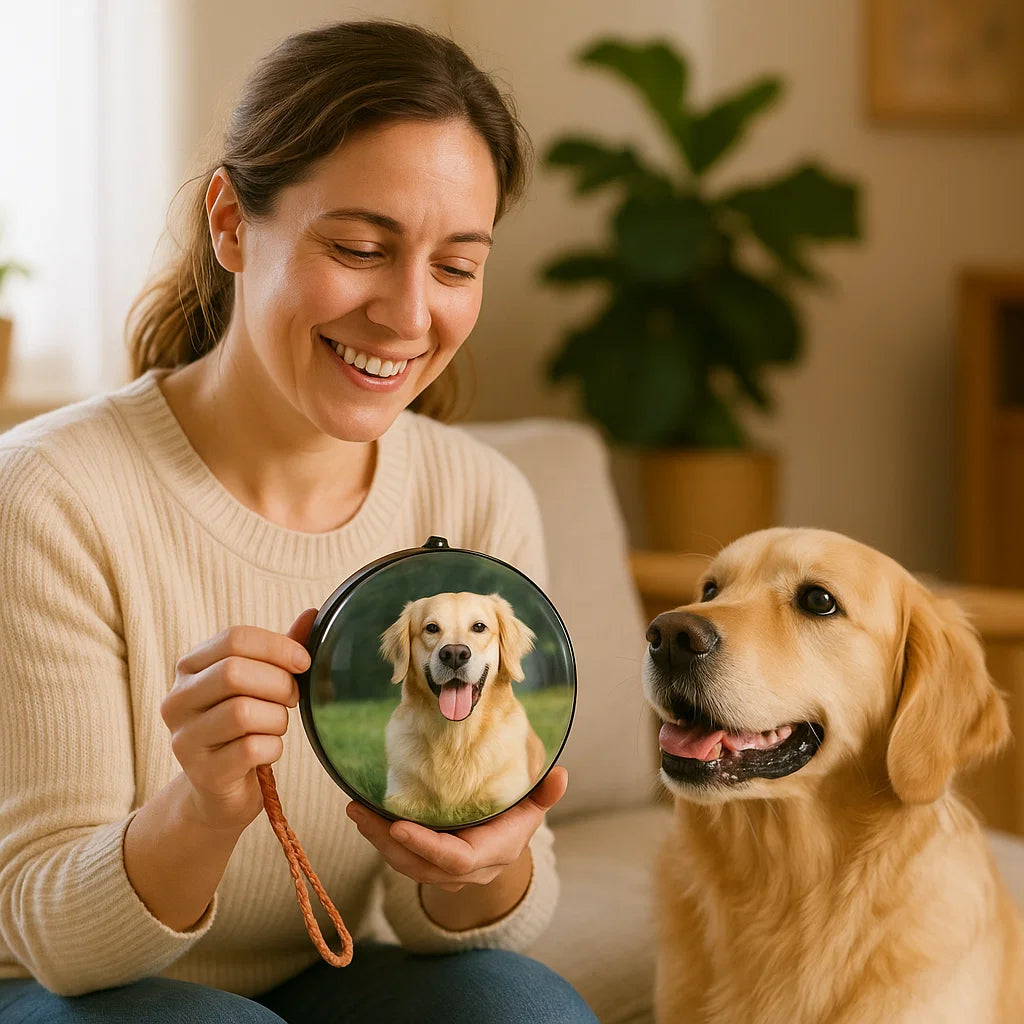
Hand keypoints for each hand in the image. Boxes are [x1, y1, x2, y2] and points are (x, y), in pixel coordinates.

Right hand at [161, 609, 316, 832]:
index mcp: (190, 668)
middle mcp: (177, 700)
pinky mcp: (202, 773)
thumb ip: (280, 650)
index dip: (277, 647)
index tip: (303, 662)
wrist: (222, 791)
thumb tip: (312, 613)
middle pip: (235, 672)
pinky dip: (272, 748)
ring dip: (277, 719)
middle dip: (278, 684)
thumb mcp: (260, 683)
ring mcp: (184, 738)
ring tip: (275, 727)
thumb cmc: (245, 728)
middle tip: (291, 699)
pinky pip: (251, 749)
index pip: (234, 638)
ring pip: (243, 712)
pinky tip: (267, 752)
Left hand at [346, 766, 567, 892]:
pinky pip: (400, 858)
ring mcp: (443, 874)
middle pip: (419, 865)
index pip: (453, 860)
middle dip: (386, 842)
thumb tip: (561, 774)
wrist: (504, 850)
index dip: (425, 846)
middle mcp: (463, 872)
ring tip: (354, 809)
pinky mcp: (427, 866)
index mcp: (488, 855)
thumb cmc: (515, 821)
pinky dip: (379, 839)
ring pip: (404, 864)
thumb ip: (544, 794)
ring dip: (376, 839)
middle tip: (359, 811)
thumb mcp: (531, 807)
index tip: (397, 826)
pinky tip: (364, 814)